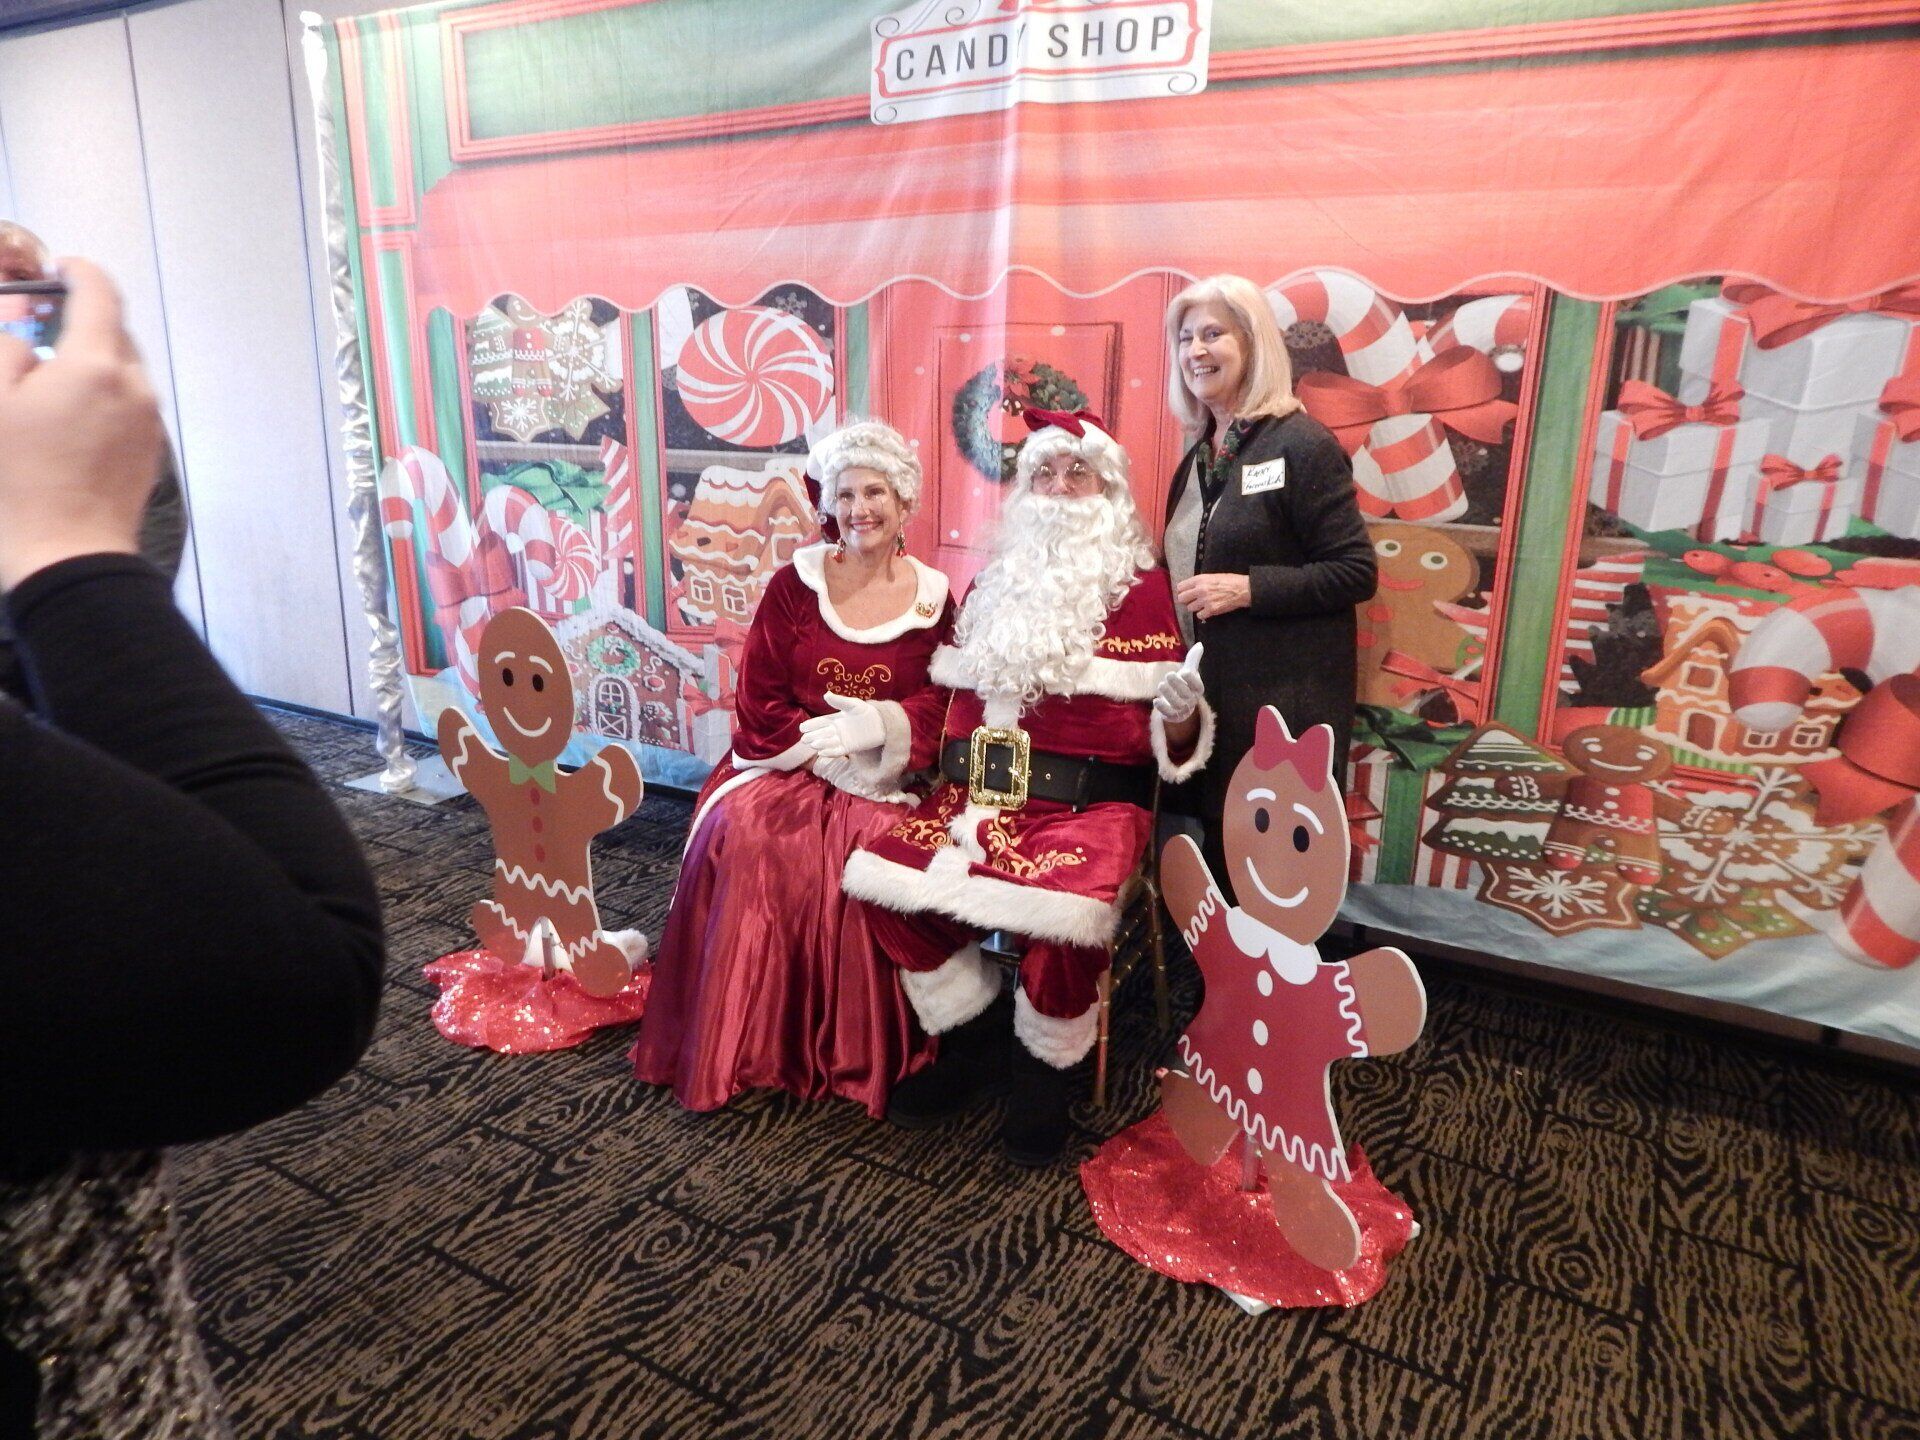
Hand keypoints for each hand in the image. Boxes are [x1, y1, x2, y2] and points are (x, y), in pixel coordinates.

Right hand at [0, 258, 164, 588]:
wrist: (68, 556)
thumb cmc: (17, 480)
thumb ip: (8, 353)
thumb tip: (26, 338)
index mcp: (97, 365)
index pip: (100, 294)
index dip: (80, 272)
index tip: (61, 268)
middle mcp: (135, 387)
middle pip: (114, 333)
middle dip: (79, 321)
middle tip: (38, 330)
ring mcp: (149, 422)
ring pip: (123, 370)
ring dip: (90, 361)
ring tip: (48, 379)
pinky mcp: (150, 451)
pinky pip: (128, 404)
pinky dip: (102, 394)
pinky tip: (68, 417)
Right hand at [798, 692, 886, 757]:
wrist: (881, 723)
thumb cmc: (866, 712)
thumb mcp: (853, 704)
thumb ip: (839, 701)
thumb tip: (826, 694)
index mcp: (836, 719)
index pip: (821, 723)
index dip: (812, 725)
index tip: (802, 727)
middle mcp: (837, 730)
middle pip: (822, 734)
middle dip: (812, 736)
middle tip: (804, 739)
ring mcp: (843, 740)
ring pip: (828, 743)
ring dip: (820, 744)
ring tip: (813, 744)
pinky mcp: (850, 747)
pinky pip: (837, 751)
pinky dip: (830, 752)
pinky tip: (822, 752)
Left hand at [1153, 643, 1204, 723]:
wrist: (1180, 705)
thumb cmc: (1185, 685)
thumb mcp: (1189, 672)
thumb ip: (1193, 659)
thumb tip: (1200, 644)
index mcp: (1197, 689)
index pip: (1198, 686)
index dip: (1192, 680)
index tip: (1185, 672)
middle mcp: (1191, 700)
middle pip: (1186, 694)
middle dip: (1177, 684)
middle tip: (1168, 675)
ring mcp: (1182, 709)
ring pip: (1176, 703)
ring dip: (1168, 694)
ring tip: (1161, 685)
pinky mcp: (1172, 715)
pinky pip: (1168, 713)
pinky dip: (1162, 708)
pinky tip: (1156, 701)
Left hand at [1174, 572, 1250, 620]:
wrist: (1242, 590)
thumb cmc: (1229, 581)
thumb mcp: (1212, 576)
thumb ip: (1199, 582)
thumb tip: (1188, 588)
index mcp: (1200, 579)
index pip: (1180, 587)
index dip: (1182, 590)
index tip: (1185, 593)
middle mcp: (1200, 590)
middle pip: (1181, 599)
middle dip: (1186, 600)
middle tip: (1192, 600)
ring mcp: (1205, 601)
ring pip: (1189, 608)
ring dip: (1195, 607)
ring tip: (1202, 604)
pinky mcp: (1211, 610)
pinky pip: (1199, 615)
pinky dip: (1202, 614)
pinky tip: (1207, 610)